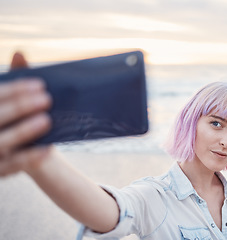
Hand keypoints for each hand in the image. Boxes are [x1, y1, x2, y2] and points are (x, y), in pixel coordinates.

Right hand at [0, 52, 51, 175]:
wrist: (6, 154)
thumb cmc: (9, 121)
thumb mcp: (7, 103)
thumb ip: (12, 86)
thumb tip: (20, 53)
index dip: (15, 90)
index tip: (41, 85)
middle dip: (21, 107)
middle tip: (47, 99)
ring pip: (1, 142)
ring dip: (23, 131)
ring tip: (47, 120)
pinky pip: (11, 166)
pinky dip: (30, 158)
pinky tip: (48, 150)